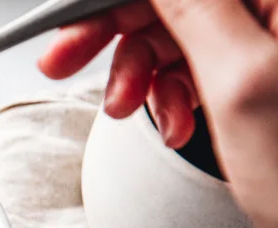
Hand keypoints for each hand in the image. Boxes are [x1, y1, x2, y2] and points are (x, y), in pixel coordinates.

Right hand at [38, 0, 277, 227]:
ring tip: (128, 112)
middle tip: (62, 63)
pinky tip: (174, 124)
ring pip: (183, 31)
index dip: (114, 2)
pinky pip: (204, 65)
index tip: (66, 27)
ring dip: (144, 72)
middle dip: (120, 33)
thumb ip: (192, 8)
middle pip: (178, 0)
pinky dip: (174, 94)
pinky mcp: (270, 77)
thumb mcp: (243, 85)